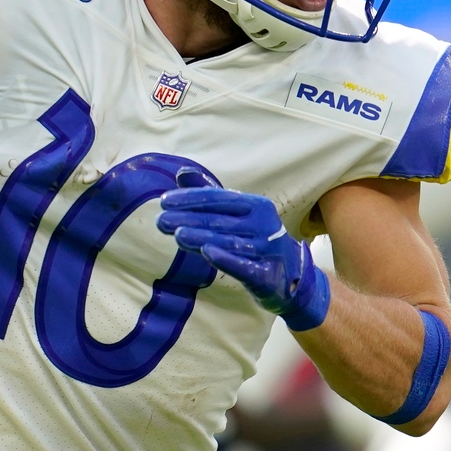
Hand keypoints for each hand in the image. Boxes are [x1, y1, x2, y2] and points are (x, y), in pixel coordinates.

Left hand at [156, 171, 330, 329]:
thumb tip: (181, 173)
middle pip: (220, 220)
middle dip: (188, 219)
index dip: (190, 199)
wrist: (289, 277)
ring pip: (228, 242)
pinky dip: (225, 259)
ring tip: (176, 234)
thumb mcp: (237, 215)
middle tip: (161, 221)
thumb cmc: (255, 240)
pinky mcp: (266, 275)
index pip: (219, 199)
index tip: (163, 202)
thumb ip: (210, 194)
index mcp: (256, 205)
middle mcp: (264, 224)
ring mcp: (267, 250)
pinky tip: (206, 252)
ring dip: (201, 237)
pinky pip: (243, 266)